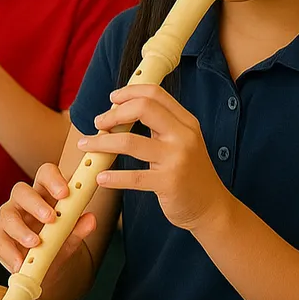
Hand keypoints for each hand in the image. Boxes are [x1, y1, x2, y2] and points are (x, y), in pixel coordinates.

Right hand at [0, 164, 97, 274]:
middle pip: (22, 190)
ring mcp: (8, 218)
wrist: (46, 270)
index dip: (54, 179)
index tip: (65, 193)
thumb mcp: (71, 238)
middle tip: (51, 218)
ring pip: (7, 214)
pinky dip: (9, 252)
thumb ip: (79, 229)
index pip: (46, 174)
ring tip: (36, 243)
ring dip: (21, 229)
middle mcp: (24, 201)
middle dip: (36, 203)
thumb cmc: (58, 244)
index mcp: (45, 193)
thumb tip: (91, 219)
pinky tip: (20, 263)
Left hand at [78, 84, 230, 230]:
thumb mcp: (183, 142)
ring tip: (87, 145)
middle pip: (143, 108)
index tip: (112, 99)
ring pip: (130, 142)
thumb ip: (161, 125)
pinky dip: (113, 177)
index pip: (155, 94)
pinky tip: (100, 178)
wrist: (211, 207)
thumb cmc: (190, 173)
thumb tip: (123, 110)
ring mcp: (177, 159)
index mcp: (186, 122)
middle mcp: (184, 136)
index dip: (129, 92)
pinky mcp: (169, 183)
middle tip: (98, 122)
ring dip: (102, 142)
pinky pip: (134, 177)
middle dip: (113, 113)